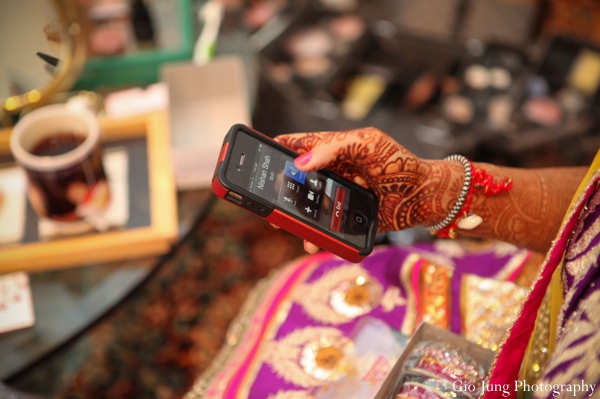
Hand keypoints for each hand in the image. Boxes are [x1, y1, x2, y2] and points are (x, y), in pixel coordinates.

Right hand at [275, 127, 463, 252]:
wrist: (425, 195)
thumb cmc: (399, 162)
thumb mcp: (367, 144)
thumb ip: (333, 148)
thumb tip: (300, 163)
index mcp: (334, 150)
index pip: (298, 146)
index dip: (278, 149)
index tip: (260, 154)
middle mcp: (332, 173)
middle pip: (296, 179)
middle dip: (280, 188)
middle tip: (267, 196)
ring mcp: (338, 196)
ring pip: (306, 206)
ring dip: (293, 215)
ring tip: (282, 222)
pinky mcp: (346, 217)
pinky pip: (324, 227)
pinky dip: (314, 236)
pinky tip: (310, 241)